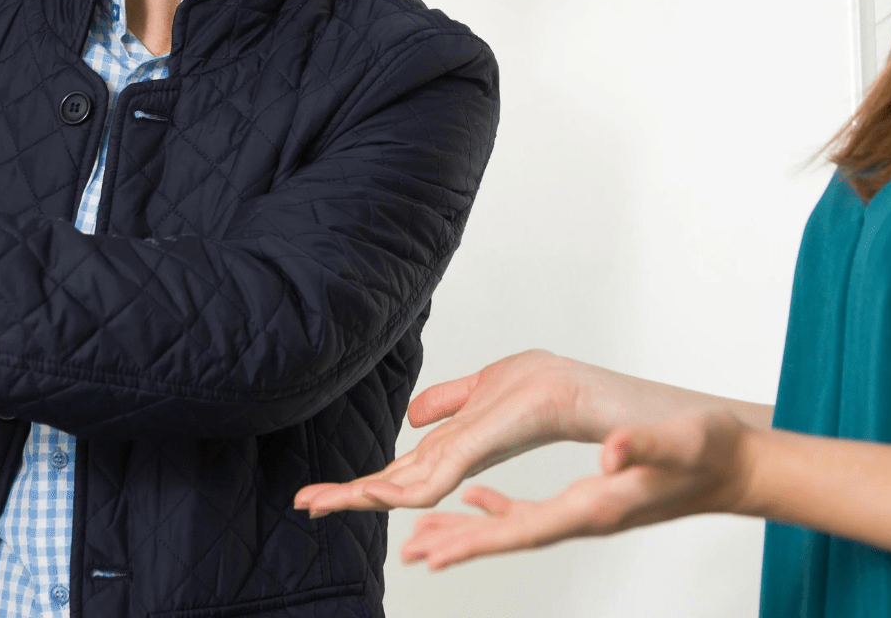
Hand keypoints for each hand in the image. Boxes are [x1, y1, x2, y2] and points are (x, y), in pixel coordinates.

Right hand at [295, 350, 617, 516]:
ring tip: (318, 503)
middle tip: (303, 505)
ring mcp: (468, 456)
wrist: (587, 389)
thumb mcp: (487, 386)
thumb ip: (447, 402)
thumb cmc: (551, 385)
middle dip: (345, 496)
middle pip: (392, 483)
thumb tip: (411, 416)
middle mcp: (457, 456)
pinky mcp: (482, 449)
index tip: (314, 494)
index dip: (357, 483)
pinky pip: (433, 477)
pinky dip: (399, 487)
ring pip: (404, 486)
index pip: (397, 469)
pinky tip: (370, 490)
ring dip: (359, 494)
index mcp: (455, 445)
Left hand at [399, 410, 757, 569]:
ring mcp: (586, 514)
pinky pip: (532, 513)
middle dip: (458, 545)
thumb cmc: (712, 453)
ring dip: (469, 531)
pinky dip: (498, 509)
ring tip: (424, 537)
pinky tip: (476, 500)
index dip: (477, 543)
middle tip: (409, 553)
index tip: (434, 556)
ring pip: (513, 527)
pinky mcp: (591, 503)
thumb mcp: (680, 443)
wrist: (739, 468)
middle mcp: (584, 518)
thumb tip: (609, 454)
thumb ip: (643, 447)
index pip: (525, 531)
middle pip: (508, 538)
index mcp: (596, 508)